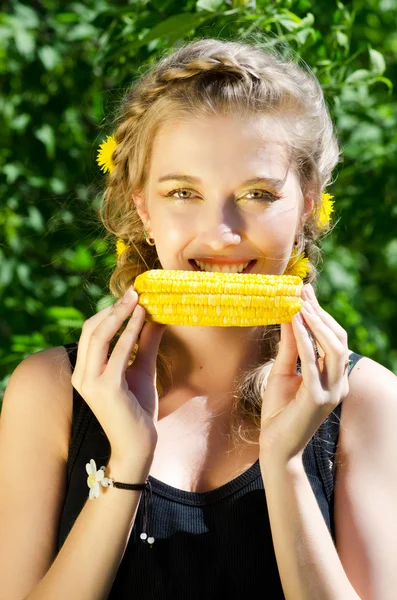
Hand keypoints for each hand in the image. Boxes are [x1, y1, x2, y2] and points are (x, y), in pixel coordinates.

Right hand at [71, 286, 166, 461]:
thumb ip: (145, 344)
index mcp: (84, 371)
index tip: (130, 296)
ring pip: (99, 336)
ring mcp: (91, 382)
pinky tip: (142, 318)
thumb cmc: (138, 411)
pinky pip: (118, 353)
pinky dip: (130, 332)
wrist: (139, 446)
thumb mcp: (142, 370)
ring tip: (137, 299)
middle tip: (134, 291)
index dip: (109, 311)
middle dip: (113, 308)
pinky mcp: (106, 388)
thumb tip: (156, 317)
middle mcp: (81, 375)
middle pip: (91, 329)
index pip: (90, 332)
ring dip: (119, 314)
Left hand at [259, 283, 349, 464]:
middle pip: (337, 339)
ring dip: (316, 322)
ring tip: (300, 303)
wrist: (274, 447)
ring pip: (333, 347)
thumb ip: (289, 346)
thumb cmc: (278, 411)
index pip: (334, 338)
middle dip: (320, 312)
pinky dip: (304, 338)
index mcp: (334, 377)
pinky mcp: (317, 399)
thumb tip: (288, 314)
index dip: (321, 314)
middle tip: (302, 291)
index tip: (305, 292)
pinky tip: (294, 321)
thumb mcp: (282, 371)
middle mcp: (339, 383)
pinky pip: (312, 362)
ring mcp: (331, 392)